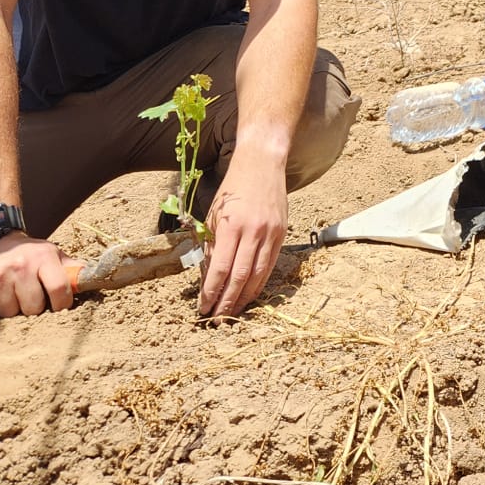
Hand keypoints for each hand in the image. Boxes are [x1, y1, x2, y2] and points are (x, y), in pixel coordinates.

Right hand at [0, 233, 73, 317]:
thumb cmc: (26, 252)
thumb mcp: (50, 253)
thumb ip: (70, 268)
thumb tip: (95, 278)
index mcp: (44, 256)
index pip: (59, 289)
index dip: (61, 304)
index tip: (57, 306)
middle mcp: (21, 264)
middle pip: (33, 308)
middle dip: (32, 307)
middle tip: (26, 295)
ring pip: (10, 313)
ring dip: (10, 309)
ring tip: (9, 293)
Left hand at [198, 152, 288, 317]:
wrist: (262, 165)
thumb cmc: (233, 190)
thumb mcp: (214, 216)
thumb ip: (211, 246)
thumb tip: (208, 278)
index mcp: (231, 227)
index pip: (219, 269)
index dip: (211, 292)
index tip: (203, 308)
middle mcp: (252, 232)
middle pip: (239, 277)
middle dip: (227, 301)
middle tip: (217, 319)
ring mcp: (270, 234)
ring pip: (257, 275)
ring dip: (244, 298)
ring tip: (233, 313)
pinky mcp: (281, 234)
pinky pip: (270, 265)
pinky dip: (259, 283)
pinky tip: (250, 295)